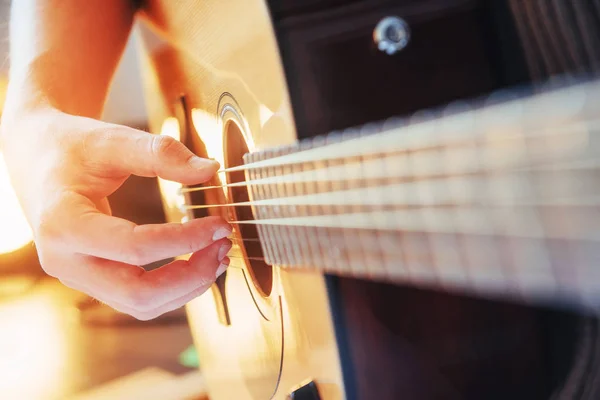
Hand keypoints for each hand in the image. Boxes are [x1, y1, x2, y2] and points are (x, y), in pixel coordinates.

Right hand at [0, 108, 231, 319]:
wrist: (36, 156)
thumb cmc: (71, 146)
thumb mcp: (112, 139)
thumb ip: (160, 153)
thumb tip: (210, 171)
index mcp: (62, 224)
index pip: (134, 248)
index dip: (185, 240)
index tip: (220, 224)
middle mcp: (65, 261)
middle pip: (138, 294)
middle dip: (191, 276)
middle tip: (224, 247)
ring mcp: (78, 276)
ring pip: (141, 304)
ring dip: (187, 287)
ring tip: (219, 255)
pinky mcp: (94, 279)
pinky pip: (139, 298)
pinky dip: (174, 288)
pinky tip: (199, 264)